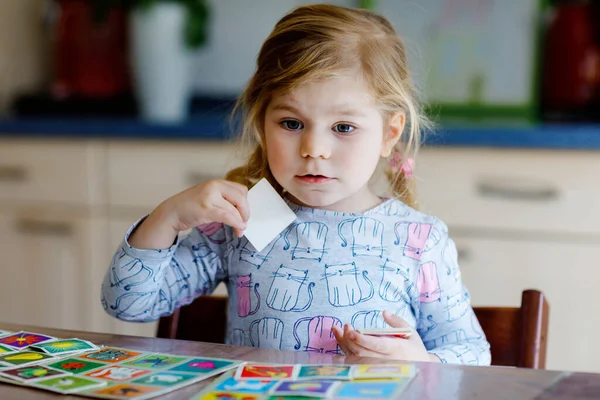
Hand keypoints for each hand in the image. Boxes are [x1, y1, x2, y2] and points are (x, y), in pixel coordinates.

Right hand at [129, 180, 249, 248]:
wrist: (171, 212)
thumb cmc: (191, 206)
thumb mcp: (210, 197)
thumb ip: (224, 199)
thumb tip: (244, 211)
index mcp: (217, 182)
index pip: (242, 190)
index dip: (246, 203)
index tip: (245, 214)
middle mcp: (214, 186)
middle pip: (241, 198)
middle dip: (246, 213)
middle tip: (245, 223)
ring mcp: (209, 196)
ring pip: (234, 209)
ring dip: (241, 222)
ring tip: (240, 230)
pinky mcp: (205, 208)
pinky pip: (227, 216)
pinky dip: (235, 223)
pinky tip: (238, 228)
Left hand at [332, 310, 439, 362]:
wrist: (420, 369)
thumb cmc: (414, 349)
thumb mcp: (410, 333)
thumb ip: (397, 322)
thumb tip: (384, 312)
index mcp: (396, 349)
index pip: (376, 345)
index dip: (362, 339)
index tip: (352, 331)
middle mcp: (384, 360)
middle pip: (361, 352)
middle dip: (350, 339)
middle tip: (345, 326)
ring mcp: (377, 367)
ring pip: (355, 357)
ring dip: (343, 344)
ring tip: (337, 330)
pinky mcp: (371, 369)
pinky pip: (355, 362)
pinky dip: (344, 352)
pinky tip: (339, 342)